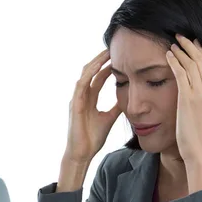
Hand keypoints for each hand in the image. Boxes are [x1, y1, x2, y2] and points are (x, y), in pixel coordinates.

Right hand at [65, 49, 121, 163]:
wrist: (82, 153)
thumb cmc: (92, 138)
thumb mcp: (109, 118)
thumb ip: (116, 107)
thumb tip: (127, 99)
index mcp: (89, 99)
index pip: (99, 78)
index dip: (108, 67)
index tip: (120, 57)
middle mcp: (82, 96)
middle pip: (92, 72)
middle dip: (102, 59)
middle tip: (114, 48)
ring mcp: (77, 98)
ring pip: (86, 74)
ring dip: (96, 62)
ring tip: (107, 52)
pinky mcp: (74, 104)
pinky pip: (81, 85)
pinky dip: (89, 75)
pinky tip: (98, 66)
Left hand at [166, 34, 201, 163]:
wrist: (200, 150)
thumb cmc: (201, 136)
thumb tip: (199, 90)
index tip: (194, 44)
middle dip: (191, 46)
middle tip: (182, 37)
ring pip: (192, 64)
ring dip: (181, 51)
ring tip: (173, 43)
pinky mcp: (188, 98)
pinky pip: (181, 73)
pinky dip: (174, 61)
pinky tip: (168, 55)